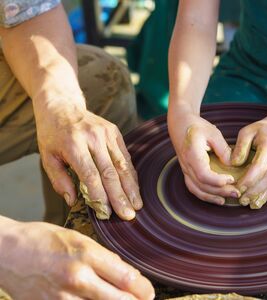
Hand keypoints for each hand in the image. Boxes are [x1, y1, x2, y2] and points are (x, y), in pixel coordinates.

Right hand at [0, 217, 153, 298]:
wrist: (5, 252)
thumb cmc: (41, 240)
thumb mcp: (78, 238)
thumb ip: (102, 257)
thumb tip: (125, 273)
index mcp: (87, 254)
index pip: (127, 278)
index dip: (144, 289)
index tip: (149, 291)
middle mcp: (77, 278)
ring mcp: (62, 298)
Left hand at [35, 104, 141, 219]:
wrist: (62, 106)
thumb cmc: (52, 135)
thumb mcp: (47, 157)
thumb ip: (59, 180)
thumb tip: (72, 201)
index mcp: (73, 145)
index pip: (90, 175)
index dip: (100, 196)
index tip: (107, 213)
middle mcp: (92, 138)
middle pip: (110, 172)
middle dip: (120, 196)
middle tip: (128, 215)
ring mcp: (106, 133)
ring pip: (122, 165)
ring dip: (131, 187)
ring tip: (137, 205)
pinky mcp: (115, 132)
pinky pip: (125, 156)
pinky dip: (131, 174)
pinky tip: (135, 189)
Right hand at [168, 110, 239, 204]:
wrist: (180, 124)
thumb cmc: (197, 127)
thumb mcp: (213, 132)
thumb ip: (223, 149)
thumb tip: (232, 164)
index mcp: (192, 154)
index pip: (203, 174)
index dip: (217, 180)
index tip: (232, 179)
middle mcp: (186, 165)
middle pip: (202, 185)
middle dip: (220, 191)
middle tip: (237, 192)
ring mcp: (185, 170)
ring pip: (197, 190)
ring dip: (212, 197)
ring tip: (227, 200)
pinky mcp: (187, 172)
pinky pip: (194, 188)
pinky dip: (205, 195)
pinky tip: (217, 198)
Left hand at [231, 119, 266, 208]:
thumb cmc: (261, 131)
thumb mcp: (247, 132)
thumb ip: (240, 147)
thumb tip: (234, 163)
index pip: (258, 167)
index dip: (248, 180)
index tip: (238, 189)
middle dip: (254, 192)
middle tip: (242, 201)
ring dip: (264, 196)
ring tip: (252, 204)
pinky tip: (266, 199)